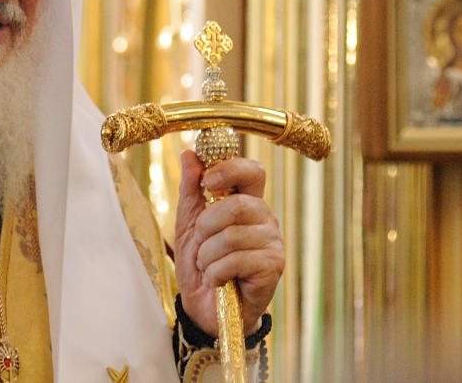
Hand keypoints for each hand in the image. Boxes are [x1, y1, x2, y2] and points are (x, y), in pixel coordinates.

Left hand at [173, 149, 283, 335]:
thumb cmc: (200, 263)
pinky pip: (237, 260)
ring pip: (232, 235)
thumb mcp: (188, 222)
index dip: (230, 169)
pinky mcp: (273, 267)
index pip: (253, 171)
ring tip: (208, 266)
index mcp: (247, 202)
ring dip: (207, 255)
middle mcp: (265, 219)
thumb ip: (191, 188)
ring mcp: (272, 243)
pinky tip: (218, 280)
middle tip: (200, 242)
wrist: (203, 308)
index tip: (207, 182)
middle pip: (238, 204)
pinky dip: (216, 272)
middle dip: (207, 225)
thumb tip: (189, 153)